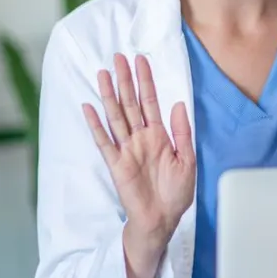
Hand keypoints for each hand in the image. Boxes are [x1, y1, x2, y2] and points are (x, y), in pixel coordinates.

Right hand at [82, 53, 195, 277]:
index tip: (141, 60)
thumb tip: (179, 104)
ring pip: (116, 116)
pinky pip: (104, 141)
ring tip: (102, 73)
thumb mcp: (188, 160)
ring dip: (109, 95)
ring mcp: (127, 149)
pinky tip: (89, 107)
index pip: (150, 102)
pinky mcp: (116, 164)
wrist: (162, 220)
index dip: (146, 81)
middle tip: (118, 57)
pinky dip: (96, 124)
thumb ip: (182, 132)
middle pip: (130, 103)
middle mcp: (141, 138)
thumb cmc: (175, 193)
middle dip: (125, 80)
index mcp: (159, 135)